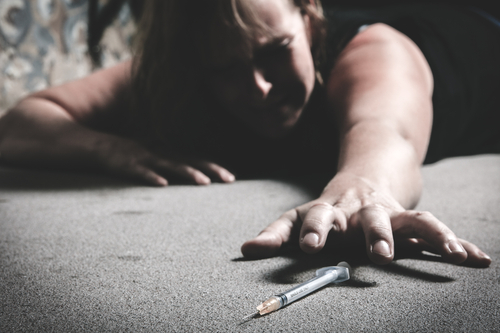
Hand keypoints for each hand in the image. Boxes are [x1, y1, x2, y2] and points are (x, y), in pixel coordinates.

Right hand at [95, 136, 234, 185]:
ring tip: (203, 182)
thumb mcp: (154, 156)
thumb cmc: (131, 154)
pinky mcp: (129, 165)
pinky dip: (152, 177)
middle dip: (210, 170)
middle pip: (190, 162)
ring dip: (188, 174)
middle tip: (229, 180)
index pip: (196, 160)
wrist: (99, 146)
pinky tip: (162, 185)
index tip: (231, 178)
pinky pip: (142, 172)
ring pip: (170, 166)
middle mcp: (161, 154)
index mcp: (168, 153)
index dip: (213, 168)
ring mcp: (146, 158)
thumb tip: (190, 176)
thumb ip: (170, 164)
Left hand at [241, 173, 491, 266]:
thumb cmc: (327, 208)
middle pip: (369, 219)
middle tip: (379, 253)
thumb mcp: (298, 216)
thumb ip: (276, 233)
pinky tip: (477, 258)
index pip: (318, 217)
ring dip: (428, 234)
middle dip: (376, 234)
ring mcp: (389, 213)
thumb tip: (244, 250)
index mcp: (330, 211)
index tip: (307, 246)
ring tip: (447, 251)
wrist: (365, 176)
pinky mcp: (411, 218)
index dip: (313, 229)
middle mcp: (361, 211)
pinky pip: (434, 228)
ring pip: (409, 220)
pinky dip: (456, 241)